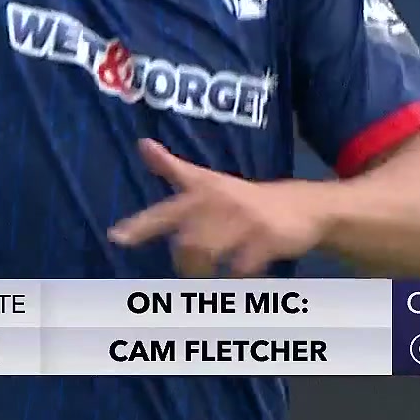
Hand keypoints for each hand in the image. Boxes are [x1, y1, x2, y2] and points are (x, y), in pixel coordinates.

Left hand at [108, 139, 328, 276]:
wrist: (303, 205)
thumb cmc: (243, 197)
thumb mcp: (207, 179)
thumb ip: (172, 167)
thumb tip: (142, 143)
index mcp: (202, 191)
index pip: (166, 209)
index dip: (142, 224)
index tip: (116, 237)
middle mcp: (220, 204)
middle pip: (186, 243)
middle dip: (184, 262)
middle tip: (191, 268)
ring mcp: (245, 222)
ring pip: (209, 254)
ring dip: (204, 272)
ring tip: (210, 274)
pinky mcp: (267, 240)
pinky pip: (241, 268)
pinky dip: (236, 277)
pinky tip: (242, 272)